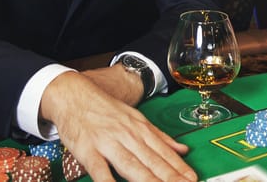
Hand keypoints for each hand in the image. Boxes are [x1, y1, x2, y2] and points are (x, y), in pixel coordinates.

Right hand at [40, 72, 195, 181]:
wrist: (73, 94)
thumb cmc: (104, 109)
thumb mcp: (136, 118)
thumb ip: (159, 136)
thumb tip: (183, 149)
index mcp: (140, 129)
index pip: (164, 152)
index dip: (180, 168)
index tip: (193, 179)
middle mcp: (127, 135)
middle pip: (152, 160)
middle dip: (170, 177)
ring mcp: (108, 142)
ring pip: (131, 165)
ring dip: (148, 181)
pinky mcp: (88, 150)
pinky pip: (100, 170)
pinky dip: (108, 181)